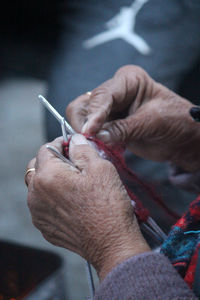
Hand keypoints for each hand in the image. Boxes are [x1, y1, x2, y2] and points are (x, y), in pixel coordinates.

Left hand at [26, 134, 149, 279]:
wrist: (112, 243)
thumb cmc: (108, 206)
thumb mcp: (100, 168)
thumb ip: (82, 149)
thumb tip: (75, 140)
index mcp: (48, 176)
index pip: (45, 149)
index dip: (60, 143)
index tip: (71, 145)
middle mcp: (36, 195)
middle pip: (37, 167)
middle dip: (52, 160)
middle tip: (73, 163)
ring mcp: (38, 213)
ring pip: (38, 186)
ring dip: (51, 179)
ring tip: (73, 183)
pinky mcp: (45, 226)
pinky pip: (42, 204)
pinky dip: (52, 197)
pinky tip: (72, 201)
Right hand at [66, 65, 199, 171]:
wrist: (182, 138)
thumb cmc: (175, 122)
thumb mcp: (152, 122)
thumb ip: (123, 129)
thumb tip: (97, 136)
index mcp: (128, 80)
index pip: (102, 95)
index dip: (94, 114)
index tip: (89, 131)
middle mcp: (115, 92)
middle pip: (85, 104)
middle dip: (84, 123)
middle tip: (88, 140)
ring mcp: (109, 109)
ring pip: (82, 118)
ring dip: (85, 132)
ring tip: (93, 145)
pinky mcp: (107, 125)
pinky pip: (90, 131)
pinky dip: (90, 140)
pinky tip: (97, 146)